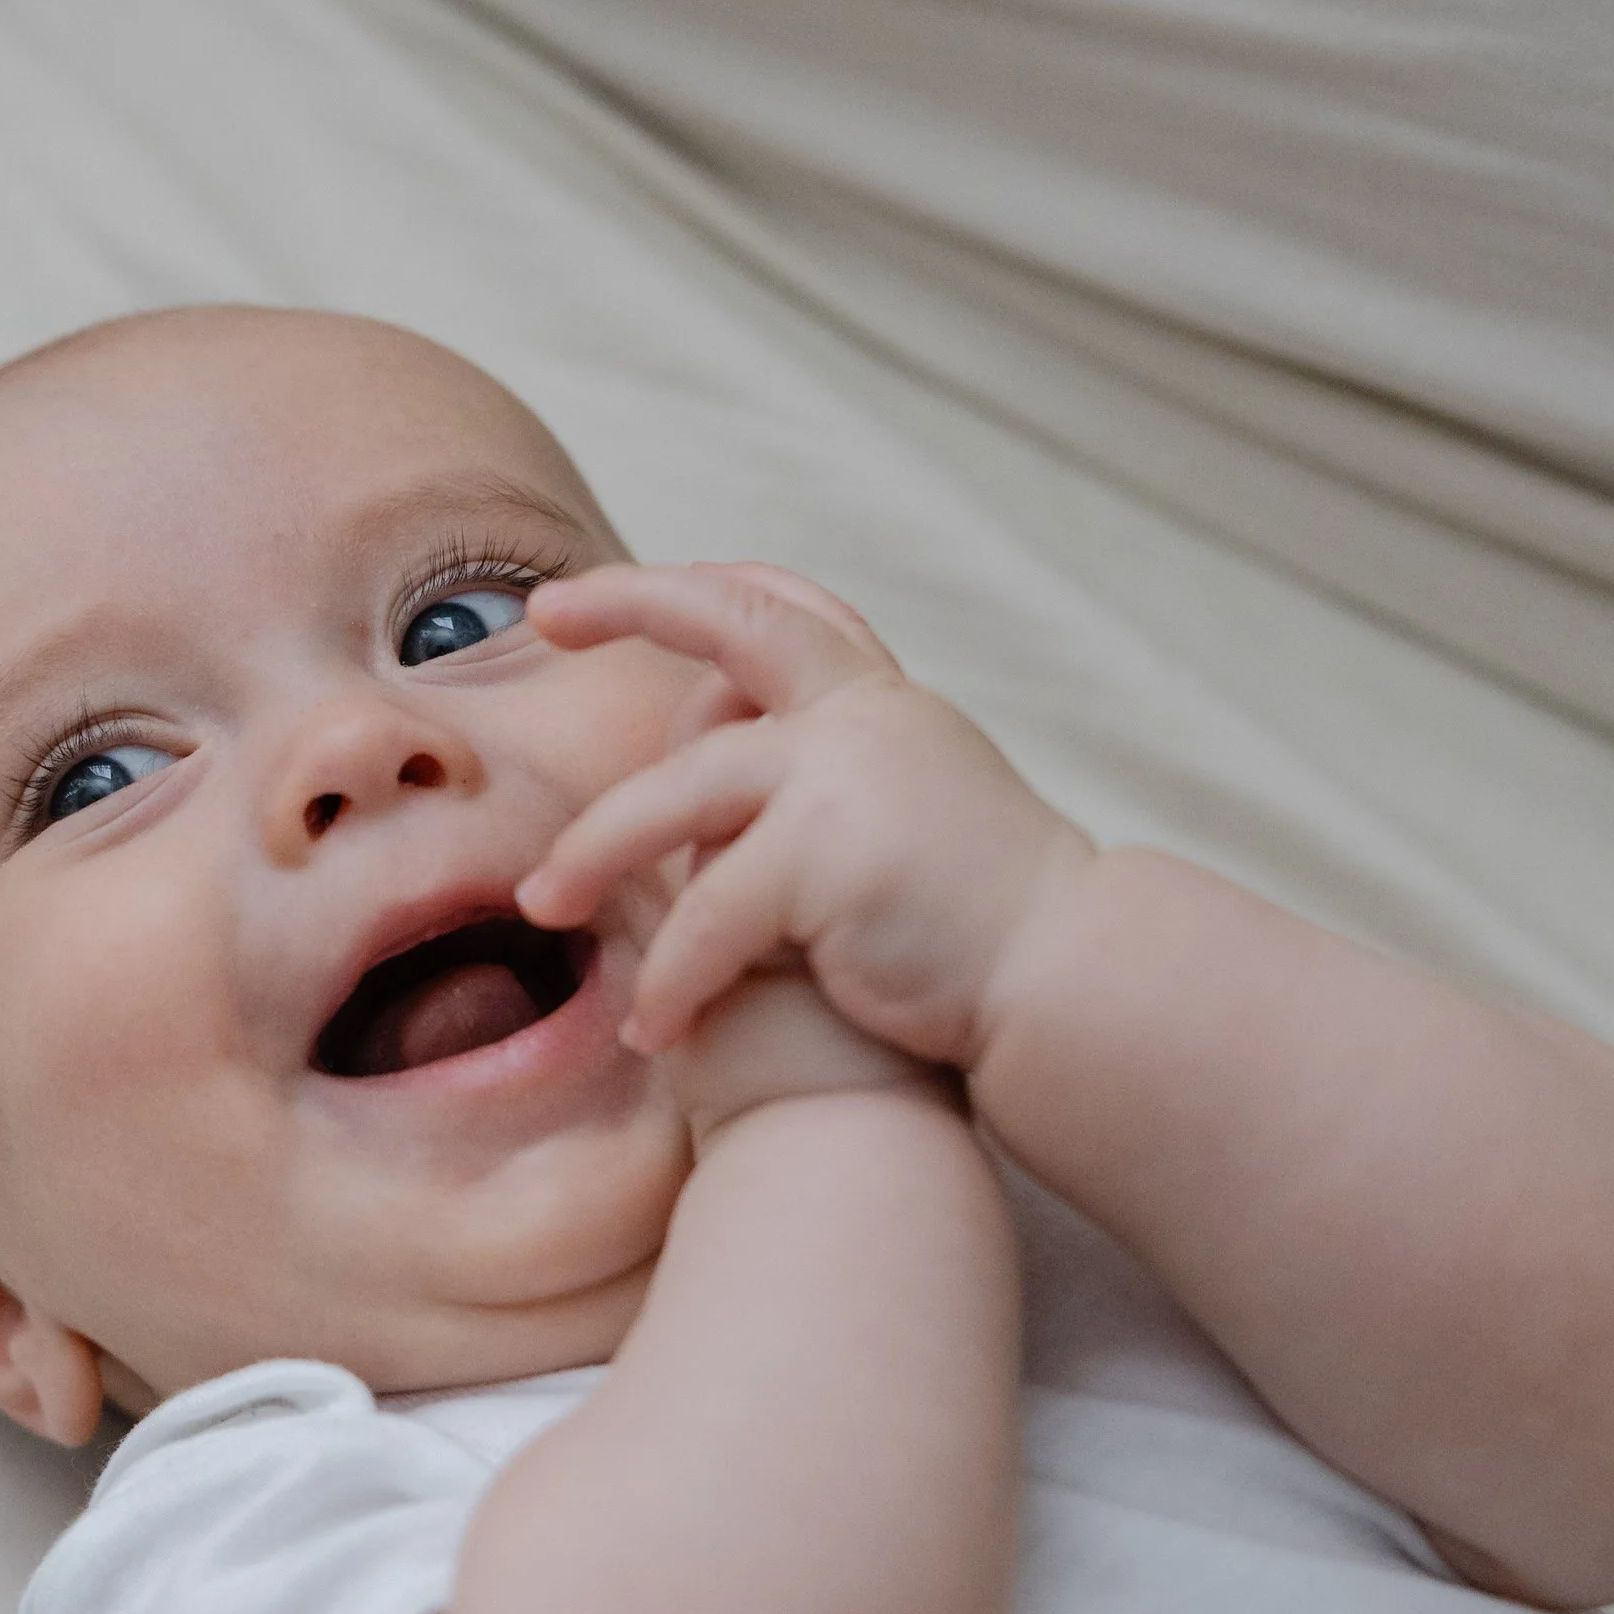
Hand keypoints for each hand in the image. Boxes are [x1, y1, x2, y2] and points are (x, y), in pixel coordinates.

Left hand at [516, 560, 1092, 1084]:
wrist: (1073, 985)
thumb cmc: (986, 935)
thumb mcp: (904, 826)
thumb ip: (818, 794)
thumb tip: (713, 786)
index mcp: (886, 709)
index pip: (791, 608)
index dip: (704, 585)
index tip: (621, 582)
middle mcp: (866, 721)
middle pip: (730, 626)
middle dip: (631, 600)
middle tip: (540, 614)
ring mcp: (847, 780)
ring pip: (678, 797)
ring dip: (596, 851)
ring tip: (544, 905)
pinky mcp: (827, 858)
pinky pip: (708, 914)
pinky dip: (672, 977)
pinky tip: (655, 1031)